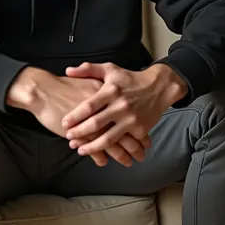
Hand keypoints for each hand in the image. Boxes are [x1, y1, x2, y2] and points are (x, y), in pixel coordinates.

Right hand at [6, 68, 133, 166]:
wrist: (43, 90)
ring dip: (122, 155)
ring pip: (113, 143)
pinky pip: (95, 148)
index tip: (146, 140)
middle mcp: (105, 111)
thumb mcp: (87, 80)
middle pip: (126, 132)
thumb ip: (101, 91)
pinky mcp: (81, 133)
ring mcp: (93, 123)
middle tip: (142, 154)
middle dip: (136, 146)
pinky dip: (100, 157)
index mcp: (108, 97)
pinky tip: (104, 162)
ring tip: (129, 162)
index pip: (129, 117)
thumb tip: (111, 101)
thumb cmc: (63, 86)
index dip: (139, 130)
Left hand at [62, 62, 187, 157]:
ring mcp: (131, 119)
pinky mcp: (141, 129)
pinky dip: (114, 151)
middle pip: (96, 124)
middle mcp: (120, 106)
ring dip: (93, 147)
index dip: (75, 117)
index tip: (64, 124)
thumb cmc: (130, 78)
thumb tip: (68, 71)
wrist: (159, 87)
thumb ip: (88, 70)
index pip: (88, 106)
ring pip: (108, 138)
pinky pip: (125, 143)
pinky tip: (104, 155)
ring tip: (80, 150)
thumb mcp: (110, 70)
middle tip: (68, 138)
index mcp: (111, 91)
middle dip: (80, 133)